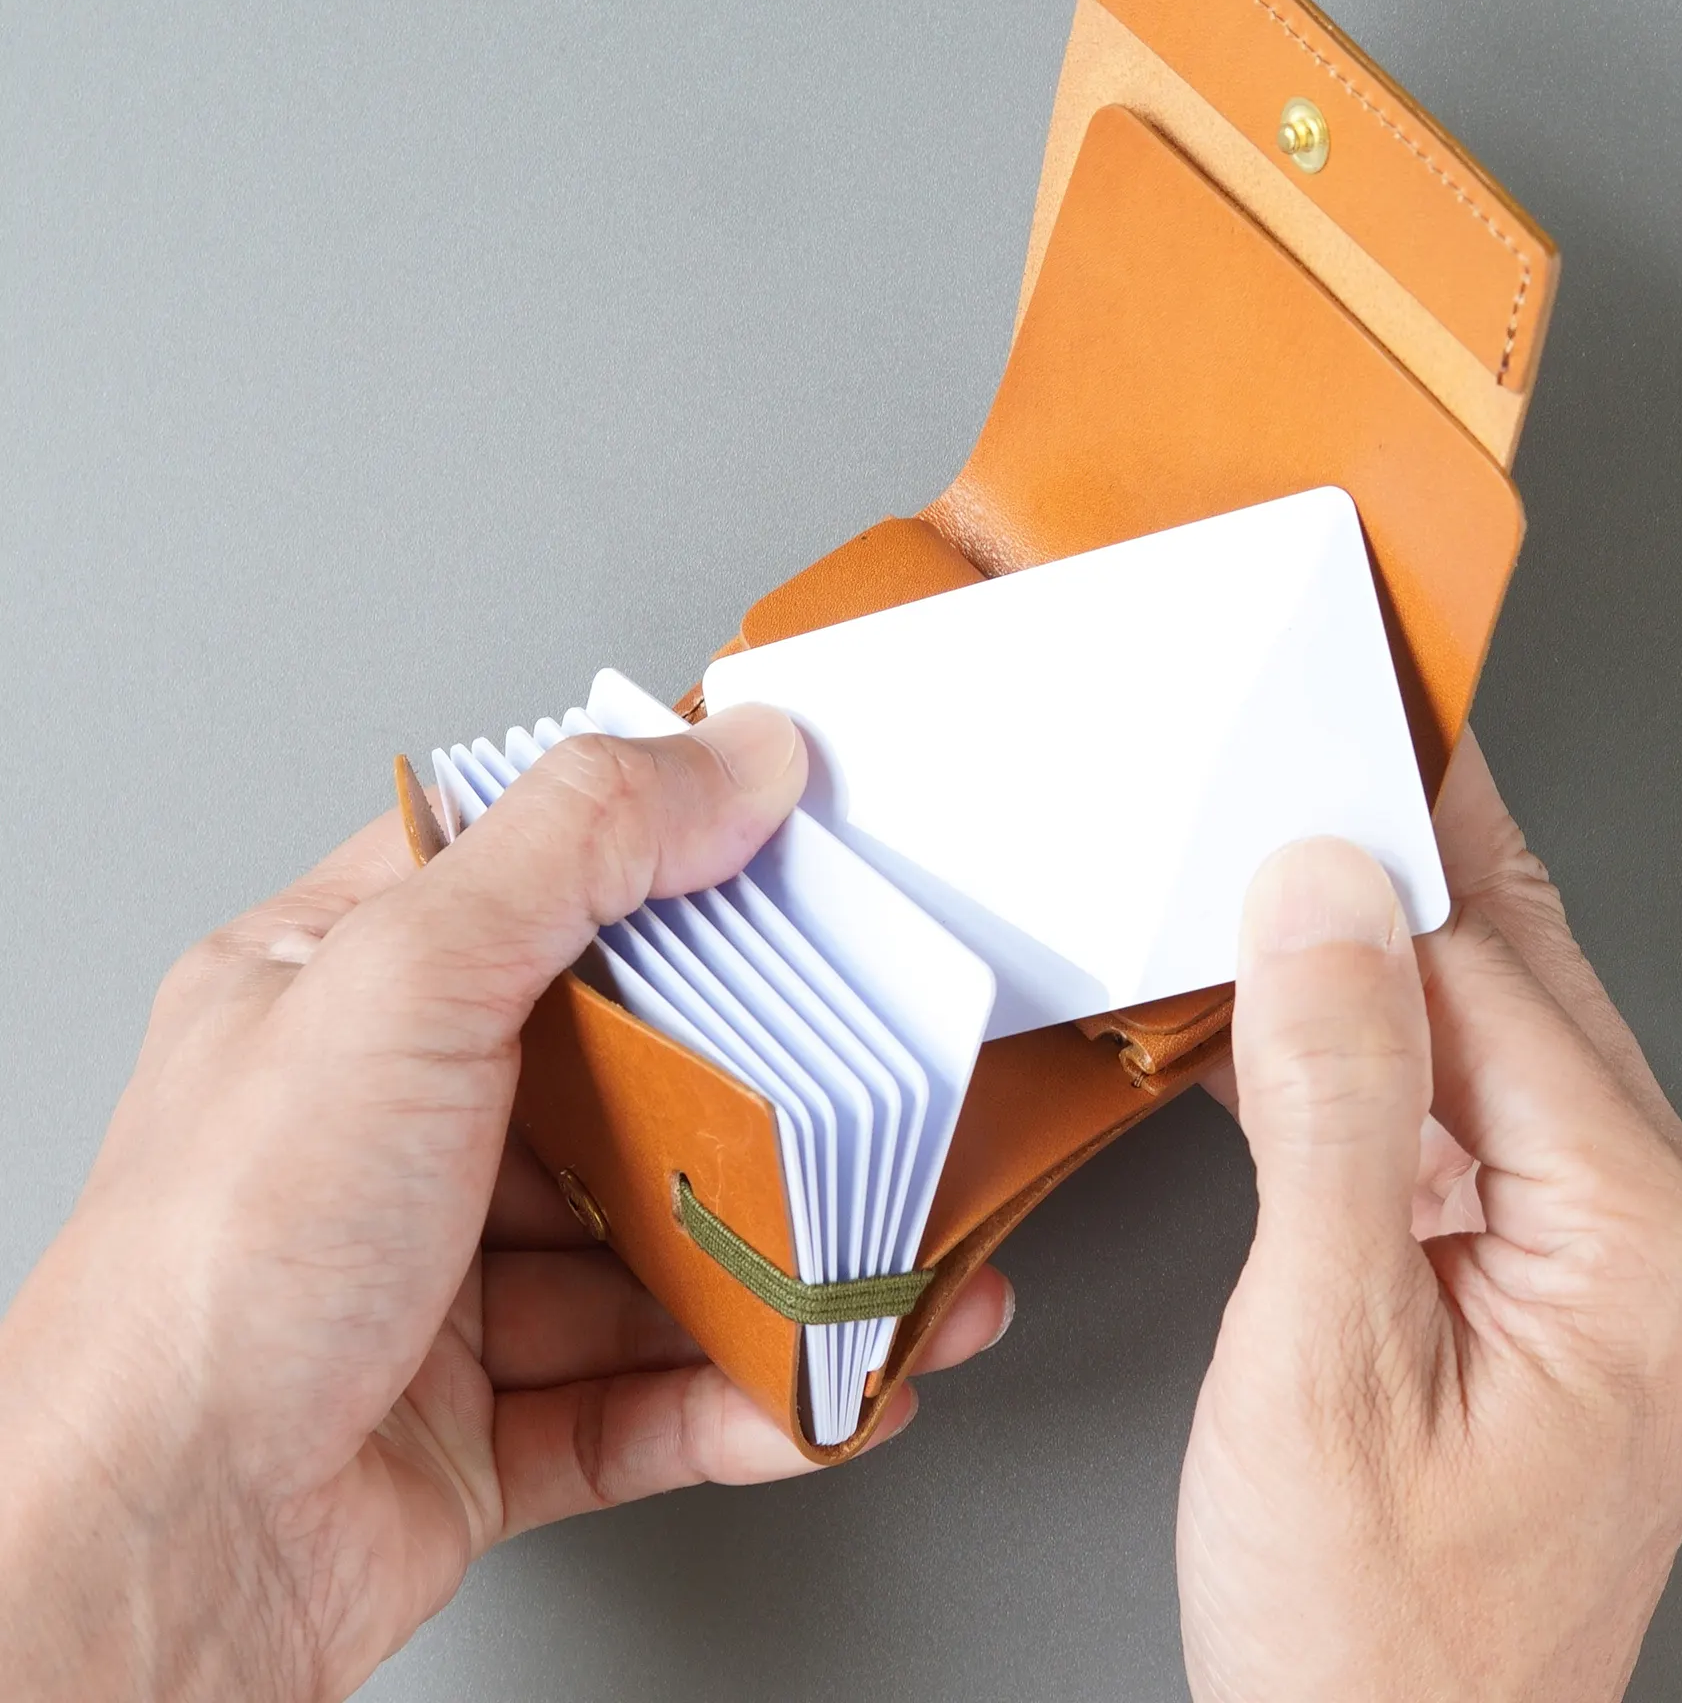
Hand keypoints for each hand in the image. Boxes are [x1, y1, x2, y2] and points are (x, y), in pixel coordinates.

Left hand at [0, 711, 1012, 1701]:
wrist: (150, 1565)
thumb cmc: (218, 1264)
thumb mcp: (403, 985)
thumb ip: (578, 850)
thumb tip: (731, 757)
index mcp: (343, 992)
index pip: (525, 877)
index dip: (659, 849)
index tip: (789, 845)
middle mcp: (392, 1127)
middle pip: (622, 1073)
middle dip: (761, 1087)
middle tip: (879, 1072)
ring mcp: (438, 1282)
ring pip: (650, 1249)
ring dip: (782, 1265)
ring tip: (892, 1266)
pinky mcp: (482, 1423)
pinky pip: (648, 1394)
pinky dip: (746, 1399)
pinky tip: (824, 1387)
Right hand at [1179, 732, 1681, 1701]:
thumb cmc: (1375, 1633)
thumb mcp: (1323, 1359)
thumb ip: (1333, 1111)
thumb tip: (1321, 904)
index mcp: (1640, 1232)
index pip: (1490, 963)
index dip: (1378, 846)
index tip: (1312, 725)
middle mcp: (1661, 1227)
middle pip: (1513, 975)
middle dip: (1390, 865)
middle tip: (1292, 747)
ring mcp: (1616, 1253)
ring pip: (1487, 1031)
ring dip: (1369, 957)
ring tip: (1262, 869)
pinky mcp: (1556, 1276)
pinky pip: (1466, 1110)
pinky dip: (1371, 1053)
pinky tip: (1288, 1019)